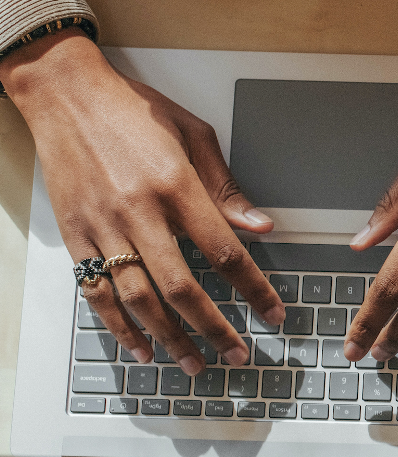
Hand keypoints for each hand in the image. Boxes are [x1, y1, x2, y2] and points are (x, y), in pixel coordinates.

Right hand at [1, 29, 284, 374]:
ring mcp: (103, 226)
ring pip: (139, 299)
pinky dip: (119, 325)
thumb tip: (260, 227)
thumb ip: (226, 188)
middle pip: (183, 287)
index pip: (225, 251)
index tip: (273, 313)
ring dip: (170, 338)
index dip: (253, 289)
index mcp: (176, 186)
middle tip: (238, 355)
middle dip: (215, 329)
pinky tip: (140, 346)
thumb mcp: (194, 136)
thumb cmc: (133, 110)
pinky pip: (96, 291)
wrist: (65, 93)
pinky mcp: (75, 234)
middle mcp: (139, 211)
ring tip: (194, 363)